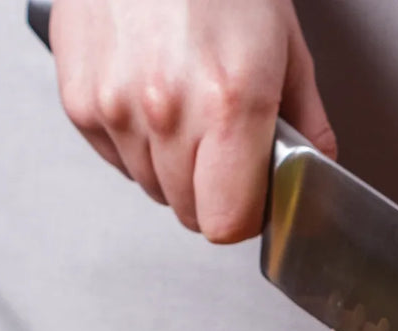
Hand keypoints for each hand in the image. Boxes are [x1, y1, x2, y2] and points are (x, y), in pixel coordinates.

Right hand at [50, 0, 335, 242]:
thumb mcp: (286, 43)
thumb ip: (305, 119)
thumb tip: (318, 167)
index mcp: (232, 102)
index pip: (227, 221)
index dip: (243, 218)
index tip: (250, 201)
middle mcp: (169, 112)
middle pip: (190, 212)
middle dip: (211, 193)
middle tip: (223, 149)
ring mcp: (116, 107)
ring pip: (151, 187)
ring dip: (172, 167)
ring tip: (185, 108)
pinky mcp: (79, 100)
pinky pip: (114, 159)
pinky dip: (135, 144)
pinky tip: (150, 97)